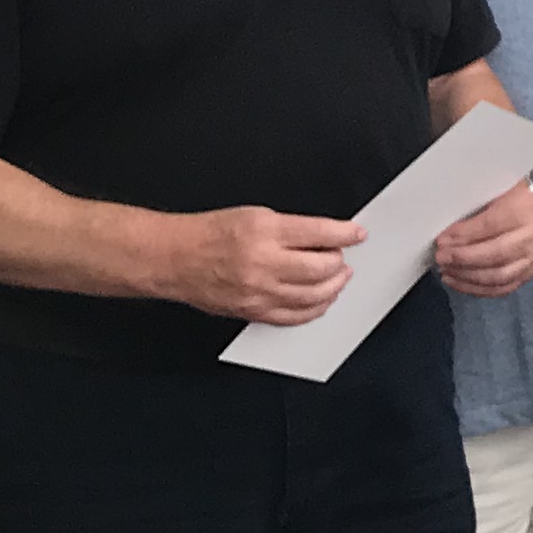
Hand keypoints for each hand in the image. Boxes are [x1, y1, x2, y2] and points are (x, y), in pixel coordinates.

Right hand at [162, 206, 362, 324]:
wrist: (175, 258)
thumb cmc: (210, 234)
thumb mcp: (254, 215)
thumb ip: (292, 228)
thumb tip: (326, 237)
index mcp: (264, 232)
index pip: (319, 233)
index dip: (346, 234)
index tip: (358, 234)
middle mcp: (262, 263)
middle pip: (321, 268)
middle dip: (339, 262)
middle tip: (342, 258)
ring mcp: (258, 292)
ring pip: (313, 296)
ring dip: (333, 287)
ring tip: (337, 278)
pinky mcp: (253, 312)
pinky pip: (294, 317)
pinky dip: (315, 309)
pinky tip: (321, 300)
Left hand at [436, 179, 532, 298]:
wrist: (528, 210)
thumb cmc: (504, 198)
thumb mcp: (491, 193)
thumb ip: (472, 210)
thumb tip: (445, 235)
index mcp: (526, 210)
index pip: (492, 225)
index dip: (465, 234)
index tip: (442, 240)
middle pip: (497, 253)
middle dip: (464, 258)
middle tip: (440, 257)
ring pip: (498, 276)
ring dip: (467, 275)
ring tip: (445, 270)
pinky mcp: (527, 275)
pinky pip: (500, 289)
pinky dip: (475, 288)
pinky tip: (456, 280)